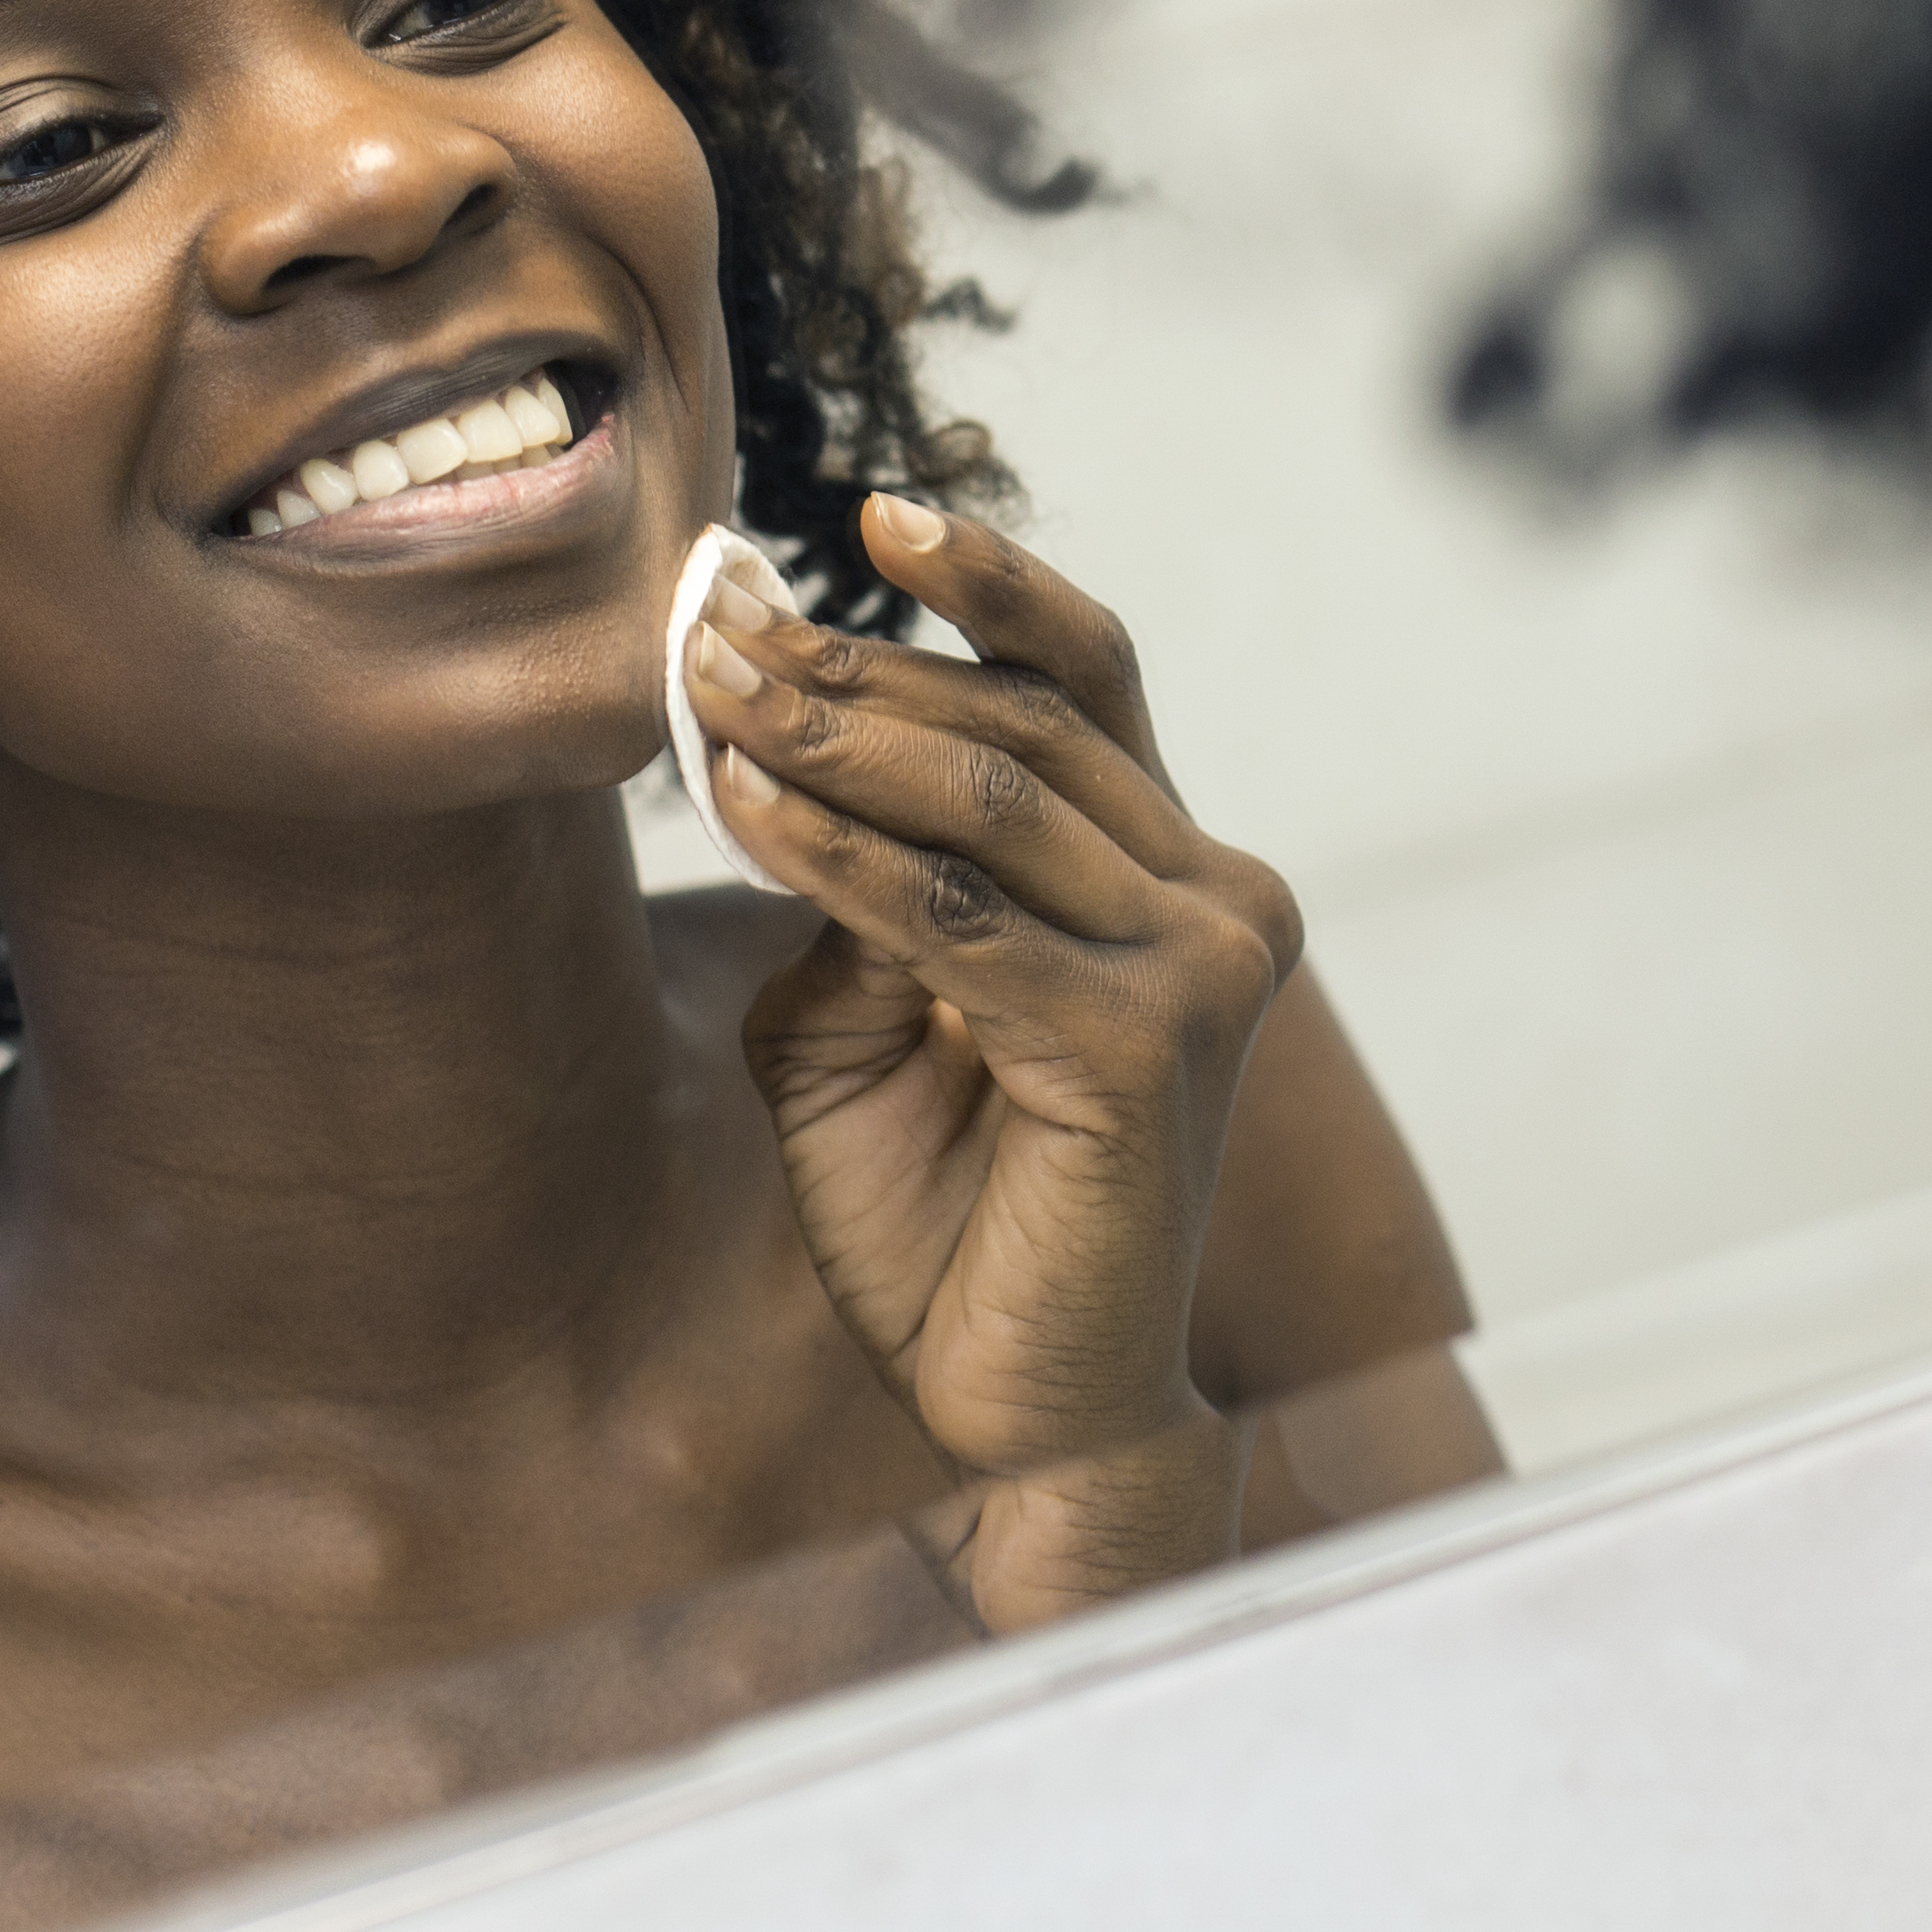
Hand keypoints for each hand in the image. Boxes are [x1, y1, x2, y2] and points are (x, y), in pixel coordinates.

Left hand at [682, 493, 1302, 1629]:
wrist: (1024, 1416)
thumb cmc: (953, 1226)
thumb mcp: (873, 1019)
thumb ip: (854, 890)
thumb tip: (764, 758)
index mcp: (1172, 877)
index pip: (1088, 682)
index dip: (985, 588)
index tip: (864, 515)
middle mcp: (1216, 900)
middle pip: (1026, 720)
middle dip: (856, 660)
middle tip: (715, 619)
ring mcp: (1199, 969)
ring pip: (998, 794)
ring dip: (838, 732)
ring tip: (715, 694)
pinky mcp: (1145, 1044)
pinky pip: (962, 913)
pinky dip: (841, 853)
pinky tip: (748, 807)